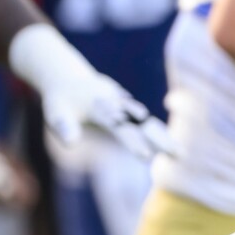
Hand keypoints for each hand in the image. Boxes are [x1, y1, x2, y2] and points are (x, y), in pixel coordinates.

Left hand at [9, 24, 171, 159]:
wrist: (69, 78)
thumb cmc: (60, 100)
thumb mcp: (55, 113)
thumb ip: (64, 127)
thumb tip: (71, 144)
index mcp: (102, 108)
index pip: (120, 127)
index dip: (132, 142)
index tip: (146, 157)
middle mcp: (118, 106)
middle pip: (144, 124)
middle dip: (161, 138)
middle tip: (179, 155)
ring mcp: (125, 106)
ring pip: (148, 122)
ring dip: (164, 137)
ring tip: (179, 154)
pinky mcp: (128, 108)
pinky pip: (145, 122)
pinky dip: (158, 132)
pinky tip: (168, 145)